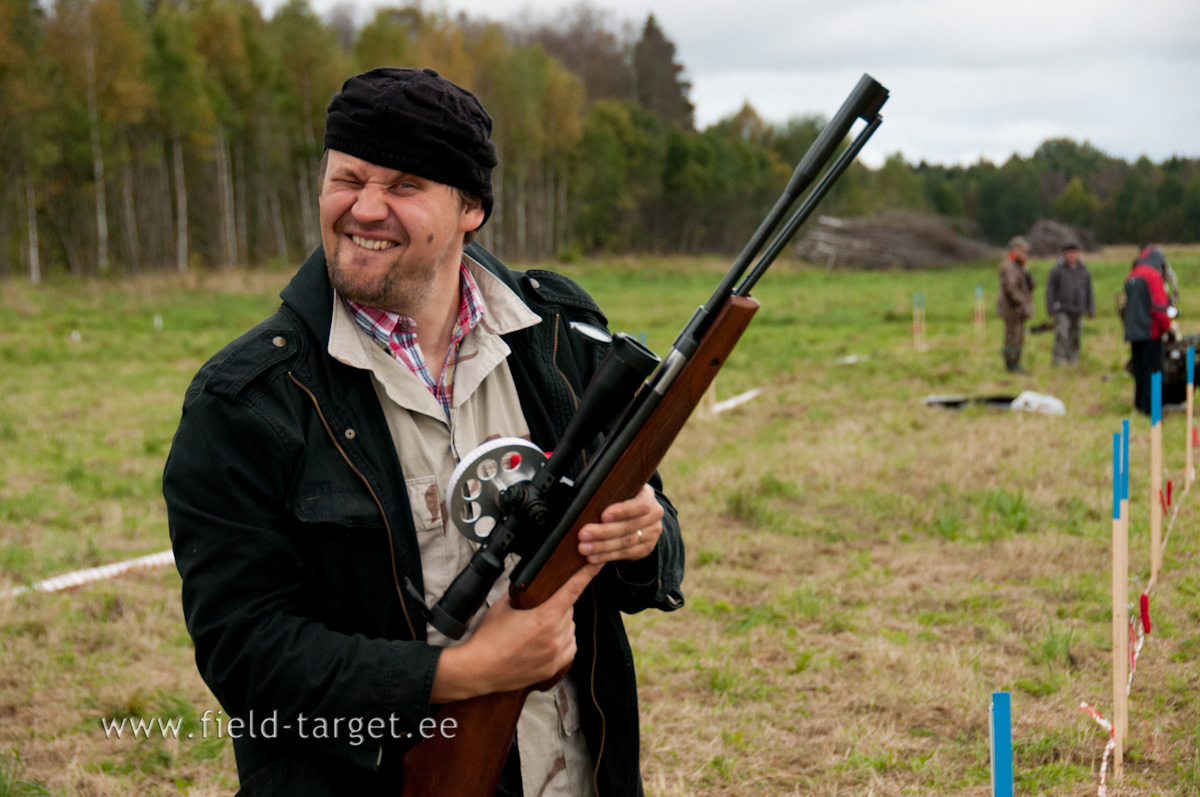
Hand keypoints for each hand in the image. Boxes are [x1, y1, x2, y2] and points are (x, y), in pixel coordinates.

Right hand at [431, 563, 600, 700]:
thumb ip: (522, 592)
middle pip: (568, 610)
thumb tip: (532, 583)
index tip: (597, 563)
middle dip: (557, 605)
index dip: (587, 574)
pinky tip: (546, 641)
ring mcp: (556, 654)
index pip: (573, 590)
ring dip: (560, 624)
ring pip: (570, 628)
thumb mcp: (503, 605)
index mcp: (545, 618)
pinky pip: (570, 646)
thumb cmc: (489, 638)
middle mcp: (556, 636)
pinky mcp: (554, 668)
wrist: (479, 670)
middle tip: (536, 611)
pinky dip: (563, 640)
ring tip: (536, 629)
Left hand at [576, 483, 663, 563]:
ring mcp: (653, 532)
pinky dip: (607, 556)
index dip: (623, 511)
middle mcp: (655, 513)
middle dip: (604, 532)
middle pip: (630, 526)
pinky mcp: (647, 548)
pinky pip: (626, 554)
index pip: (641, 504)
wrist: (635, 515)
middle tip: (583, 534)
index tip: (603, 516)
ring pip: (627, 542)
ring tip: (584, 548)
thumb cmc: (619, 499)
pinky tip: (593, 557)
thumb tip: (584, 501)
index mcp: (647, 495)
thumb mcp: (618, 492)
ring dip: (602, 547)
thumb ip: (608, 495)